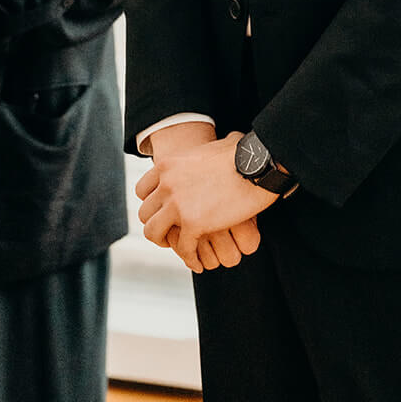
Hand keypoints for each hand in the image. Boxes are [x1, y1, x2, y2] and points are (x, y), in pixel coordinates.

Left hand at [137, 130, 275, 272]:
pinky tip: (198, 261)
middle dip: (158, 224)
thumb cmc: (245, 153)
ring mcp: (177, 204)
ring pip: (153, 233)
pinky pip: (182, 248)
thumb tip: (231, 140)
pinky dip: (190, 257)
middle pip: (145, 213)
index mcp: (168, 164)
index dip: (153, 204)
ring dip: (167, 242)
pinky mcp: (193, 224)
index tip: (164, 212)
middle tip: (172, 233)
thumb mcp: (217, 145)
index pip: (142, 190)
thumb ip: (212, 149)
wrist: (258, 163)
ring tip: (182, 247)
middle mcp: (166, 184)